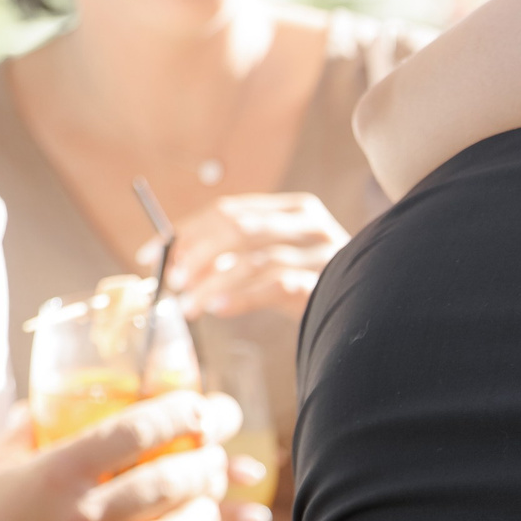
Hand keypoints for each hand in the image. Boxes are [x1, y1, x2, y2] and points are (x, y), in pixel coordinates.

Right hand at [0, 391, 239, 520]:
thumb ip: (29, 428)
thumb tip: (53, 400)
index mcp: (58, 473)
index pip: (136, 431)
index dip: (179, 414)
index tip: (199, 408)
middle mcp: (84, 518)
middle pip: (171, 481)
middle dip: (205, 463)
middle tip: (211, 456)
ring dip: (204, 514)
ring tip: (206, 503)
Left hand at [138, 193, 349, 320]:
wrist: (369, 311)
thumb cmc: (312, 285)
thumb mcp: (277, 258)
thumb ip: (238, 250)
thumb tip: (172, 257)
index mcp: (294, 208)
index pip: (229, 210)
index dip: (185, 231)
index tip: (151, 254)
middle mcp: (310, 223)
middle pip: (239, 228)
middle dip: (197, 255)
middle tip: (172, 281)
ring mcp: (321, 252)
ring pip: (253, 260)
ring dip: (213, 284)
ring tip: (190, 305)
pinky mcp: (326, 284)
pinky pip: (276, 286)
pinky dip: (242, 297)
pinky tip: (220, 309)